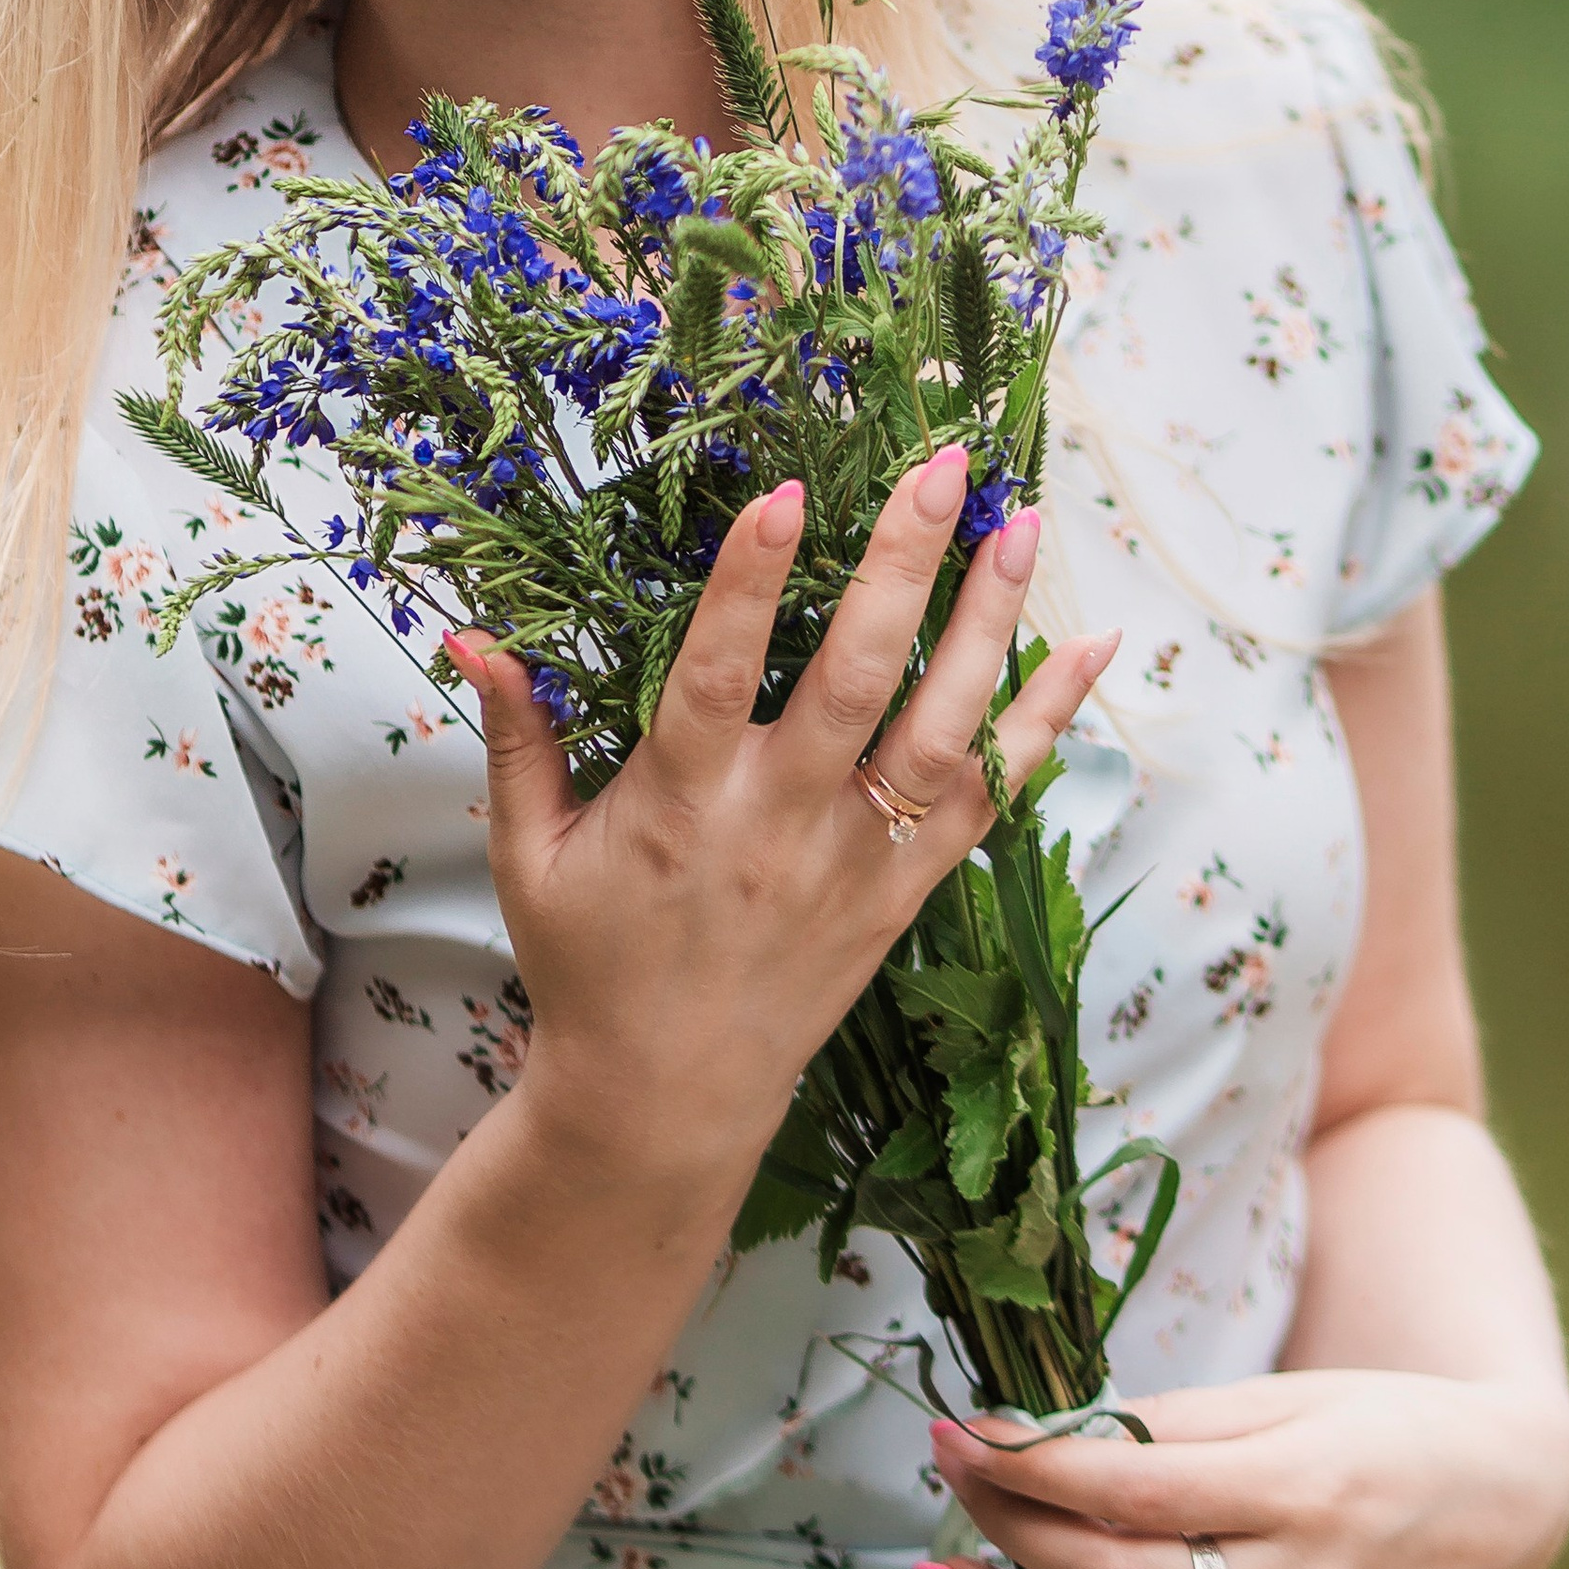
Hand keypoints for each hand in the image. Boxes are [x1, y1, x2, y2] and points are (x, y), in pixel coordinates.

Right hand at [448, 449, 1113, 1209]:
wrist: (663, 1101)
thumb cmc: (589, 962)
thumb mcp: (529, 853)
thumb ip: (517, 736)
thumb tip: (474, 631)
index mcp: (680, 806)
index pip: (715, 676)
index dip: (749, 586)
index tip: (785, 494)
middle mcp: (780, 826)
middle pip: (854, 682)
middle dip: (903, 568)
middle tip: (943, 467)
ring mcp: (857, 860)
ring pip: (942, 732)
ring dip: (990, 624)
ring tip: (1025, 524)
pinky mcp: (908, 891)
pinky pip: (993, 798)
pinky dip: (1047, 722)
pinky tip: (1093, 645)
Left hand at [920, 1368, 1568, 1568]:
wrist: (1504, 1505)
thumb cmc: (1389, 1426)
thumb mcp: (1290, 1397)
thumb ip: (1176, 1422)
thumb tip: (1058, 1438)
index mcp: (1294, 1488)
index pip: (1132, 1489)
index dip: (1035, 1463)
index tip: (965, 1429)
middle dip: (1015, 1524)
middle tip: (948, 1475)